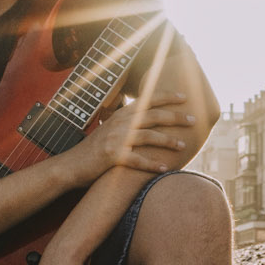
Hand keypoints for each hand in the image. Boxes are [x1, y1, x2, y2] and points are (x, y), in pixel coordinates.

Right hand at [64, 92, 194, 188]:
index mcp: (121, 114)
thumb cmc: (94, 149)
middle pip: (153, 116)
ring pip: (149, 136)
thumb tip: (148, 119)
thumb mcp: (110, 129)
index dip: (167, 97)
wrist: (72, 165)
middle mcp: (119, 123)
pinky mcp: (112, 156)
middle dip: (175, 117)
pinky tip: (165, 168)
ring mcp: (116, 139)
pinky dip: (153, 164)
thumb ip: (128, 122)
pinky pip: (138, 160)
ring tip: (183, 146)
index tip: (184, 96)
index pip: (147, 100)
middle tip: (193, 120)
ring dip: (169, 141)